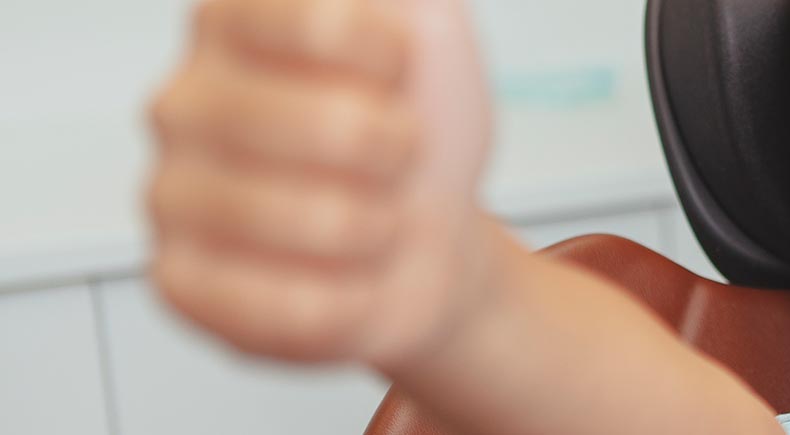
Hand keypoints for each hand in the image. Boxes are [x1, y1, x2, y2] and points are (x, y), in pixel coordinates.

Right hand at [146, 0, 500, 366]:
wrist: (428, 236)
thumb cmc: (417, 130)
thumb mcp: (430, 28)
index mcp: (232, 22)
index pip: (319, 20)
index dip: (391, 58)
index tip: (400, 71)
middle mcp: (183, 101)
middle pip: (331, 126)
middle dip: (400, 150)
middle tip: (395, 154)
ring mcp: (171, 194)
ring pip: (318, 222)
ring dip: (382, 227)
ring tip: (371, 215)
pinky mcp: (178, 283)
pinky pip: (292, 307)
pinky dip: (355, 297)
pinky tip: (343, 274)